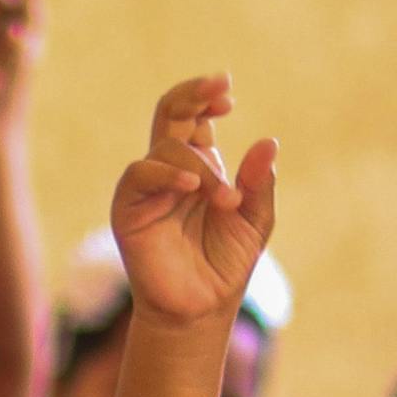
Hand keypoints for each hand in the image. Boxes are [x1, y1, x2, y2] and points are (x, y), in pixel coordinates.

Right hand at [106, 74, 276, 323]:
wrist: (201, 309)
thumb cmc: (226, 265)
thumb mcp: (254, 219)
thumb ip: (258, 182)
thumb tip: (268, 142)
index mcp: (199, 167)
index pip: (194, 117)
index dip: (206, 98)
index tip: (228, 95)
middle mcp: (170, 171)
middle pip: (170, 113)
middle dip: (192, 94)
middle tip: (221, 87)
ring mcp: (147, 188)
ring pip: (167, 147)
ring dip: (203, 168)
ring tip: (227, 201)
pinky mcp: (129, 209)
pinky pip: (140, 173)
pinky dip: (167, 173)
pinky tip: (191, 188)